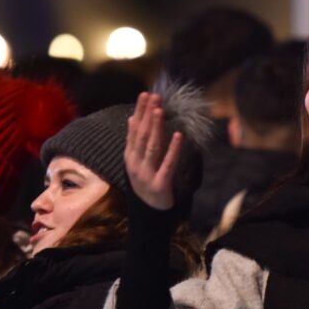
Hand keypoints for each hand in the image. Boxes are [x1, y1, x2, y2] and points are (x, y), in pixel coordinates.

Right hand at [124, 92, 182, 210]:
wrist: (148, 213)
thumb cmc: (145, 182)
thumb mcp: (137, 161)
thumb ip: (135, 141)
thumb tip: (132, 118)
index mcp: (130, 156)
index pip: (134, 129)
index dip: (140, 111)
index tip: (145, 94)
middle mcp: (135, 163)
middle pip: (142, 135)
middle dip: (148, 115)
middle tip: (154, 96)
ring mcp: (146, 174)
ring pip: (151, 147)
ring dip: (156, 128)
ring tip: (160, 111)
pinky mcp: (160, 184)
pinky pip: (167, 164)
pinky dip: (173, 150)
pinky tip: (178, 136)